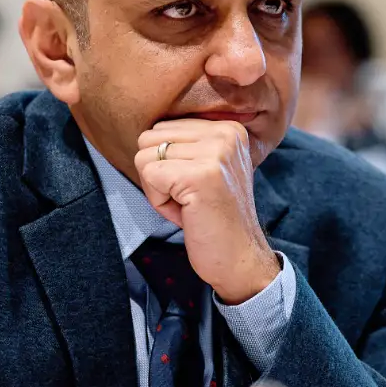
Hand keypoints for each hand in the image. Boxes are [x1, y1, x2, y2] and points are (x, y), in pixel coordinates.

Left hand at [133, 119, 281, 304]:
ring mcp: (214, 153)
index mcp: (227, 129)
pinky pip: (149, 176)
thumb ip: (185, 145)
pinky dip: (158, 201)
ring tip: (188, 204)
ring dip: (158, 189)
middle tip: (188, 198)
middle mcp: (224, 134)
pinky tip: (186, 213)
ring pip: (145, 157)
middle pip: (149, 138)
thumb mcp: (207, 168)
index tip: (194, 187)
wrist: (240, 258)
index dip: (167, 164)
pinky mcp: (200, 176)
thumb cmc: (215, 218)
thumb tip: (146, 132)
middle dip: (158, 173)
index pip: (163, 128)